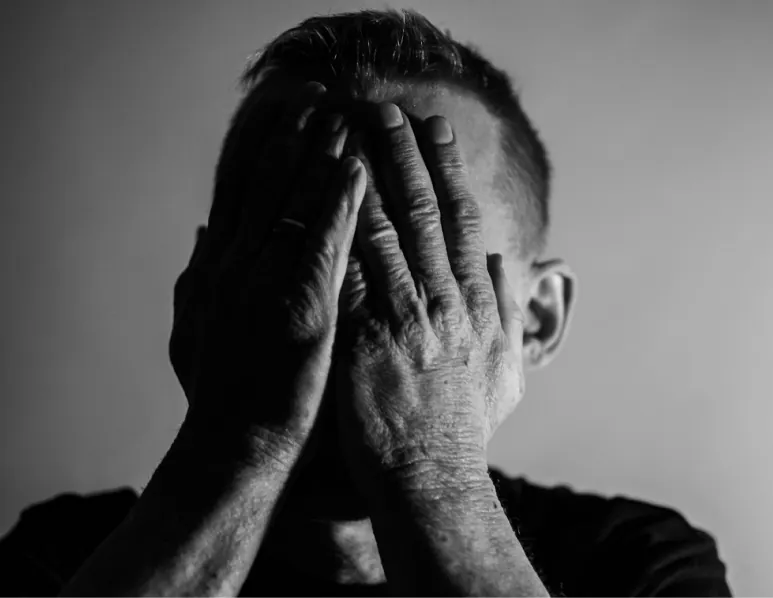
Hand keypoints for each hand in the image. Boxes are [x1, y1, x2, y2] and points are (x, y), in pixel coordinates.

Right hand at [168, 81, 365, 465]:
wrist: (234, 449)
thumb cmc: (221, 394)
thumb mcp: (192, 329)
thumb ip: (197, 277)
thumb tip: (203, 231)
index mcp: (219, 269)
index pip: (242, 194)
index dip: (262, 149)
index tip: (282, 114)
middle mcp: (240, 267)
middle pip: (269, 187)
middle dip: (294, 139)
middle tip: (319, 97)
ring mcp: (270, 286)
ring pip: (297, 207)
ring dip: (321, 158)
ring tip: (345, 117)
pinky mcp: (303, 309)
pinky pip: (325, 245)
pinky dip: (340, 206)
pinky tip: (358, 173)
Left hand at [335, 103, 524, 492]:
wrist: (433, 475)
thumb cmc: (467, 427)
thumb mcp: (507, 367)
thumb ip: (510, 310)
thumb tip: (513, 264)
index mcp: (477, 303)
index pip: (463, 222)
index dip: (449, 171)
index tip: (435, 132)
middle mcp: (446, 299)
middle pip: (426, 213)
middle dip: (406, 157)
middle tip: (388, 111)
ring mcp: (407, 316)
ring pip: (388, 230)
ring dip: (370, 177)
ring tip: (352, 133)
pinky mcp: (367, 337)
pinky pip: (352, 272)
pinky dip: (340, 229)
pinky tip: (325, 195)